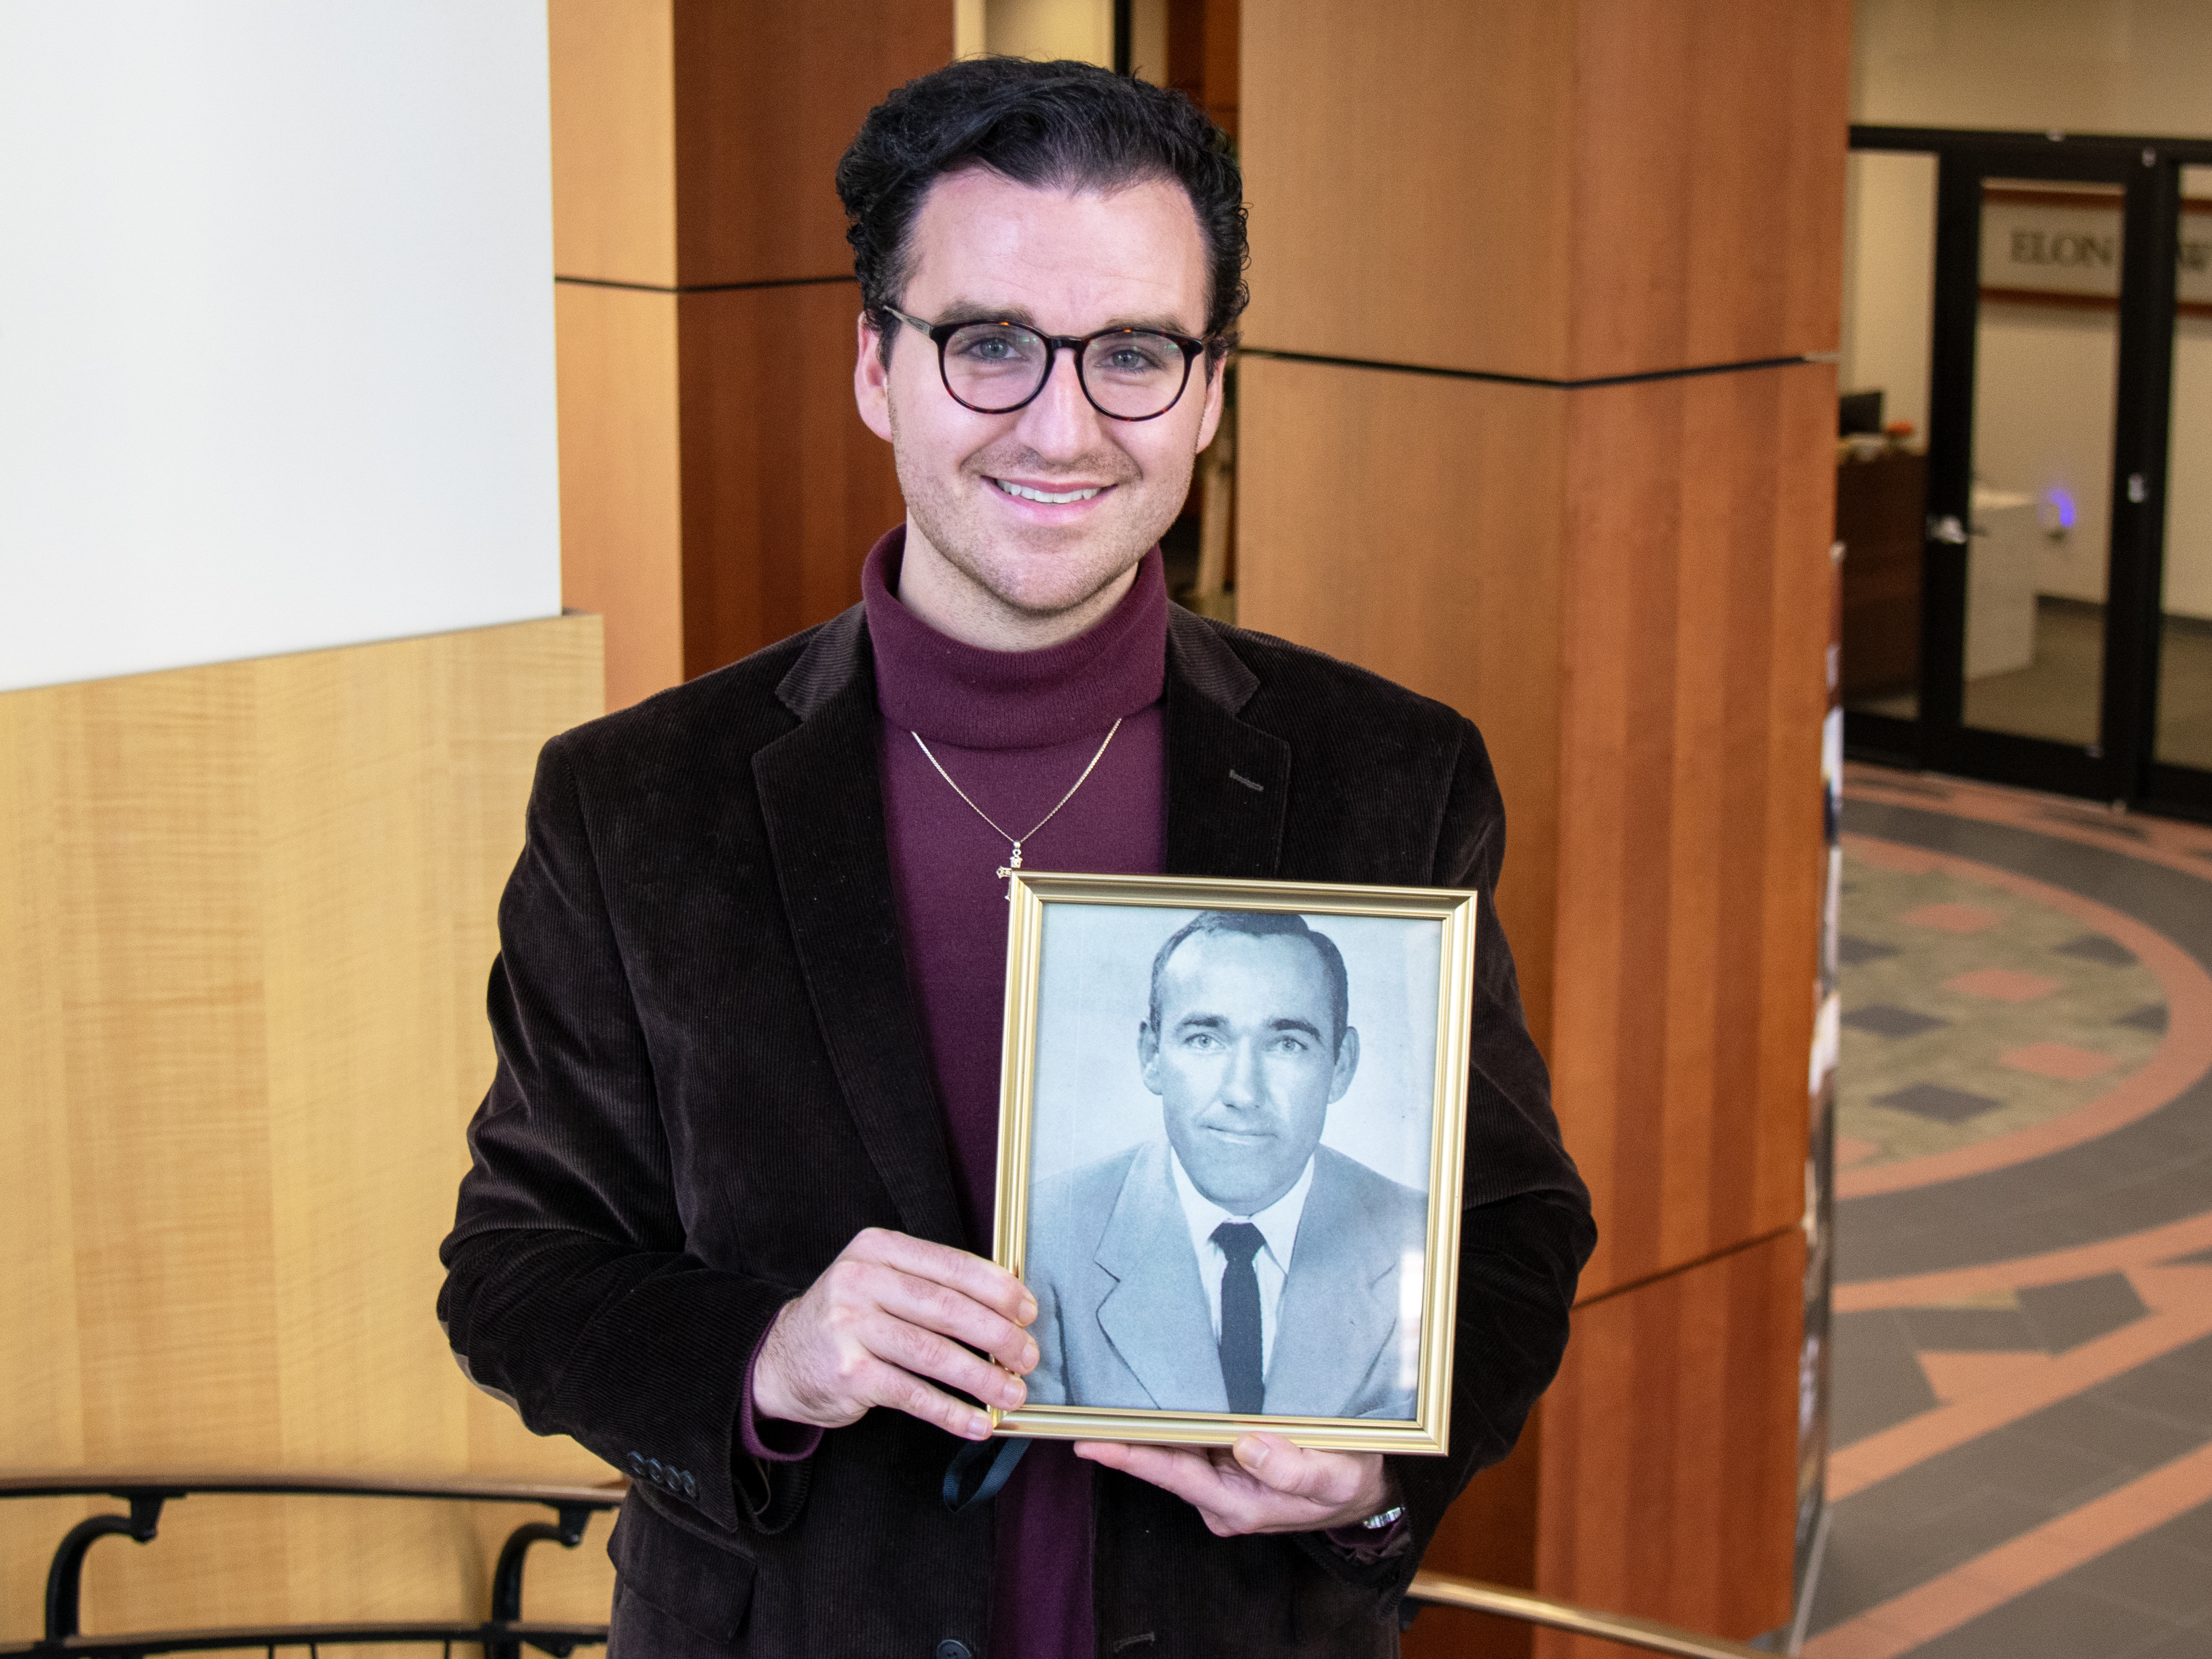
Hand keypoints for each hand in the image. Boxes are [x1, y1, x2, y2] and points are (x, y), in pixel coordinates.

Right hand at [752, 1227, 1036, 1440]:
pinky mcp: (848, 1373)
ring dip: (982, 1378)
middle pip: (947, 1308)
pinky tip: (977, 1423)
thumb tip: (1006, 1307)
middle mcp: (860, 1281)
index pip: (950, 1265)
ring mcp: (850, 1326)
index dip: (997, 1289)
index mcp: (878, 1249)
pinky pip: (912, 1394)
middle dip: (998, 1335)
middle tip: (1028, 1357)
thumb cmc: (848, 1319)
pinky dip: (951, 1412)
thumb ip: (930, 1283)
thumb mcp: (879, 1281)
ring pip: (934, 1353)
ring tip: (1012, 1393)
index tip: (1028, 1311)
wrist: (781, 1359)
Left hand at [1073, 1433, 1389, 1535]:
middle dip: (1124, 1439)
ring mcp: (1223, 1482)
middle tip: (1079, 1411)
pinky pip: (1191, 1444)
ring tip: (1100, 1401)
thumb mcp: (1332, 1476)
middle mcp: (1221, 1497)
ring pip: (1175, 1452)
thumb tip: (1247, 1444)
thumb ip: (1293, 1467)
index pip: (1174, 1476)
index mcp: (1238, 1504)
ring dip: (1143, 1430)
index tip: (1090, 1442)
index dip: (1131, 1458)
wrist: (1363, 1491)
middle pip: (1164, 1463)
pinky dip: (1169, 1425)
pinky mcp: (1229, 1465)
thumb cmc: (1347, 1482)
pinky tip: (1148, 1402)